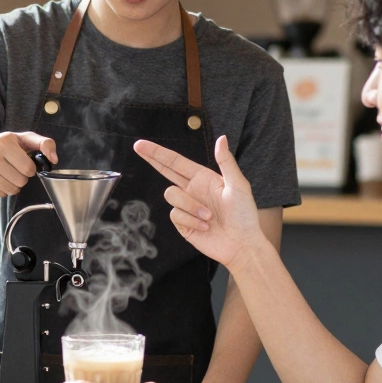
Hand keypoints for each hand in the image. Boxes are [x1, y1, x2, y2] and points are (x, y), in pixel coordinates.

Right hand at [0, 132, 57, 196]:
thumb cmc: (3, 145)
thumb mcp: (23, 138)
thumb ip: (44, 143)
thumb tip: (54, 159)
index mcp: (4, 142)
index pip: (28, 168)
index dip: (30, 169)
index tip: (25, 164)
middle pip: (20, 181)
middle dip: (22, 178)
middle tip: (15, 169)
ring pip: (11, 190)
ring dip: (14, 185)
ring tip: (8, 175)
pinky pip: (0, 194)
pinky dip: (3, 189)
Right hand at [133, 136, 264, 267]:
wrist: (241, 244)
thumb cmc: (244, 215)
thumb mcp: (238, 185)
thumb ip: (226, 162)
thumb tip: (221, 138)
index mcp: (203, 178)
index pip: (176, 162)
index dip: (158, 152)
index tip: (141, 144)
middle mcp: (191, 190)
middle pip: (164, 171)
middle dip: (152, 158)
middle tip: (137, 147)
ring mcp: (186, 207)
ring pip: (171, 195)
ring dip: (191, 206)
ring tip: (209, 217)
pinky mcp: (182, 224)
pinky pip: (175, 215)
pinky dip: (192, 220)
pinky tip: (205, 227)